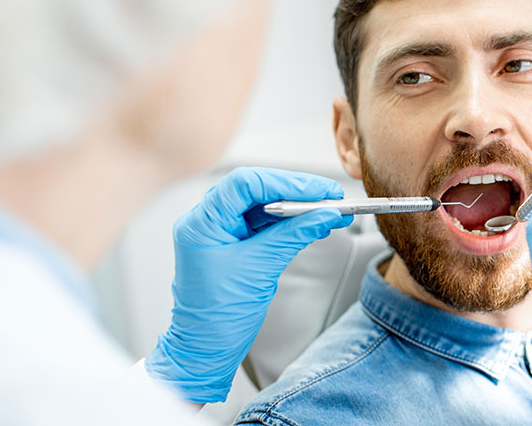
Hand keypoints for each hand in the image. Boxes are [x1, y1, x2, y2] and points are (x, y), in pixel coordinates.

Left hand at [145, 167, 352, 402]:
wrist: (206, 348)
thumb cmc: (218, 317)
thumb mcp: (261, 269)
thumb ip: (293, 236)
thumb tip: (324, 214)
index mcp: (202, 224)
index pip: (244, 184)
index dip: (285, 183)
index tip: (318, 191)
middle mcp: (207, 222)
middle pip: (254, 189)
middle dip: (295, 192)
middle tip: (329, 197)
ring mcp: (219, 231)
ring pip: (262, 204)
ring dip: (297, 206)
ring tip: (329, 210)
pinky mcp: (232, 242)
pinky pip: (263, 222)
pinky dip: (290, 222)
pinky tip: (313, 223)